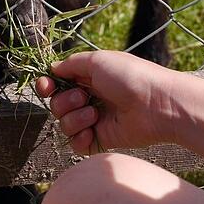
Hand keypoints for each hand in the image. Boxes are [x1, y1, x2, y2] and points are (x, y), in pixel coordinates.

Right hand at [35, 50, 180, 154]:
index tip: (45, 87)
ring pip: (64, 124)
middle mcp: (89, 98)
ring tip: (95, 114)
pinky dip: (80, 138)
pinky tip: (92, 132)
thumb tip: (52, 69)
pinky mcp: (100, 139)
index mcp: (88, 77)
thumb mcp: (98, 60)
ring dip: (75, 118)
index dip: (47, 86)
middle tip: (84, 97)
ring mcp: (94, 120)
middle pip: (56, 104)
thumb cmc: (130, 76)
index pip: (57, 83)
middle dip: (65, 101)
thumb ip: (71, 64)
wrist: (158, 105)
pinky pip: (76, 143)